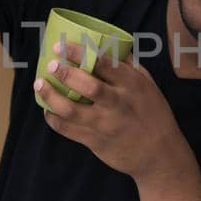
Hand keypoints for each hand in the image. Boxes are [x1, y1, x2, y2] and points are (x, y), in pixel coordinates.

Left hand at [35, 40, 187, 180]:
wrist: (160, 155)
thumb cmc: (154, 115)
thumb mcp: (149, 86)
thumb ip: (129, 67)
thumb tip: (108, 45)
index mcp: (132, 85)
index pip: (104, 63)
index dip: (79, 53)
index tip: (61, 47)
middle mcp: (118, 104)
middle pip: (88, 86)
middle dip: (65, 73)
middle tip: (50, 65)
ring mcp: (106, 125)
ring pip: (72, 110)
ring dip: (51, 96)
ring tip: (39, 85)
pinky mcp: (96, 142)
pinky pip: (68, 130)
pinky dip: (53, 119)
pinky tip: (48, 110)